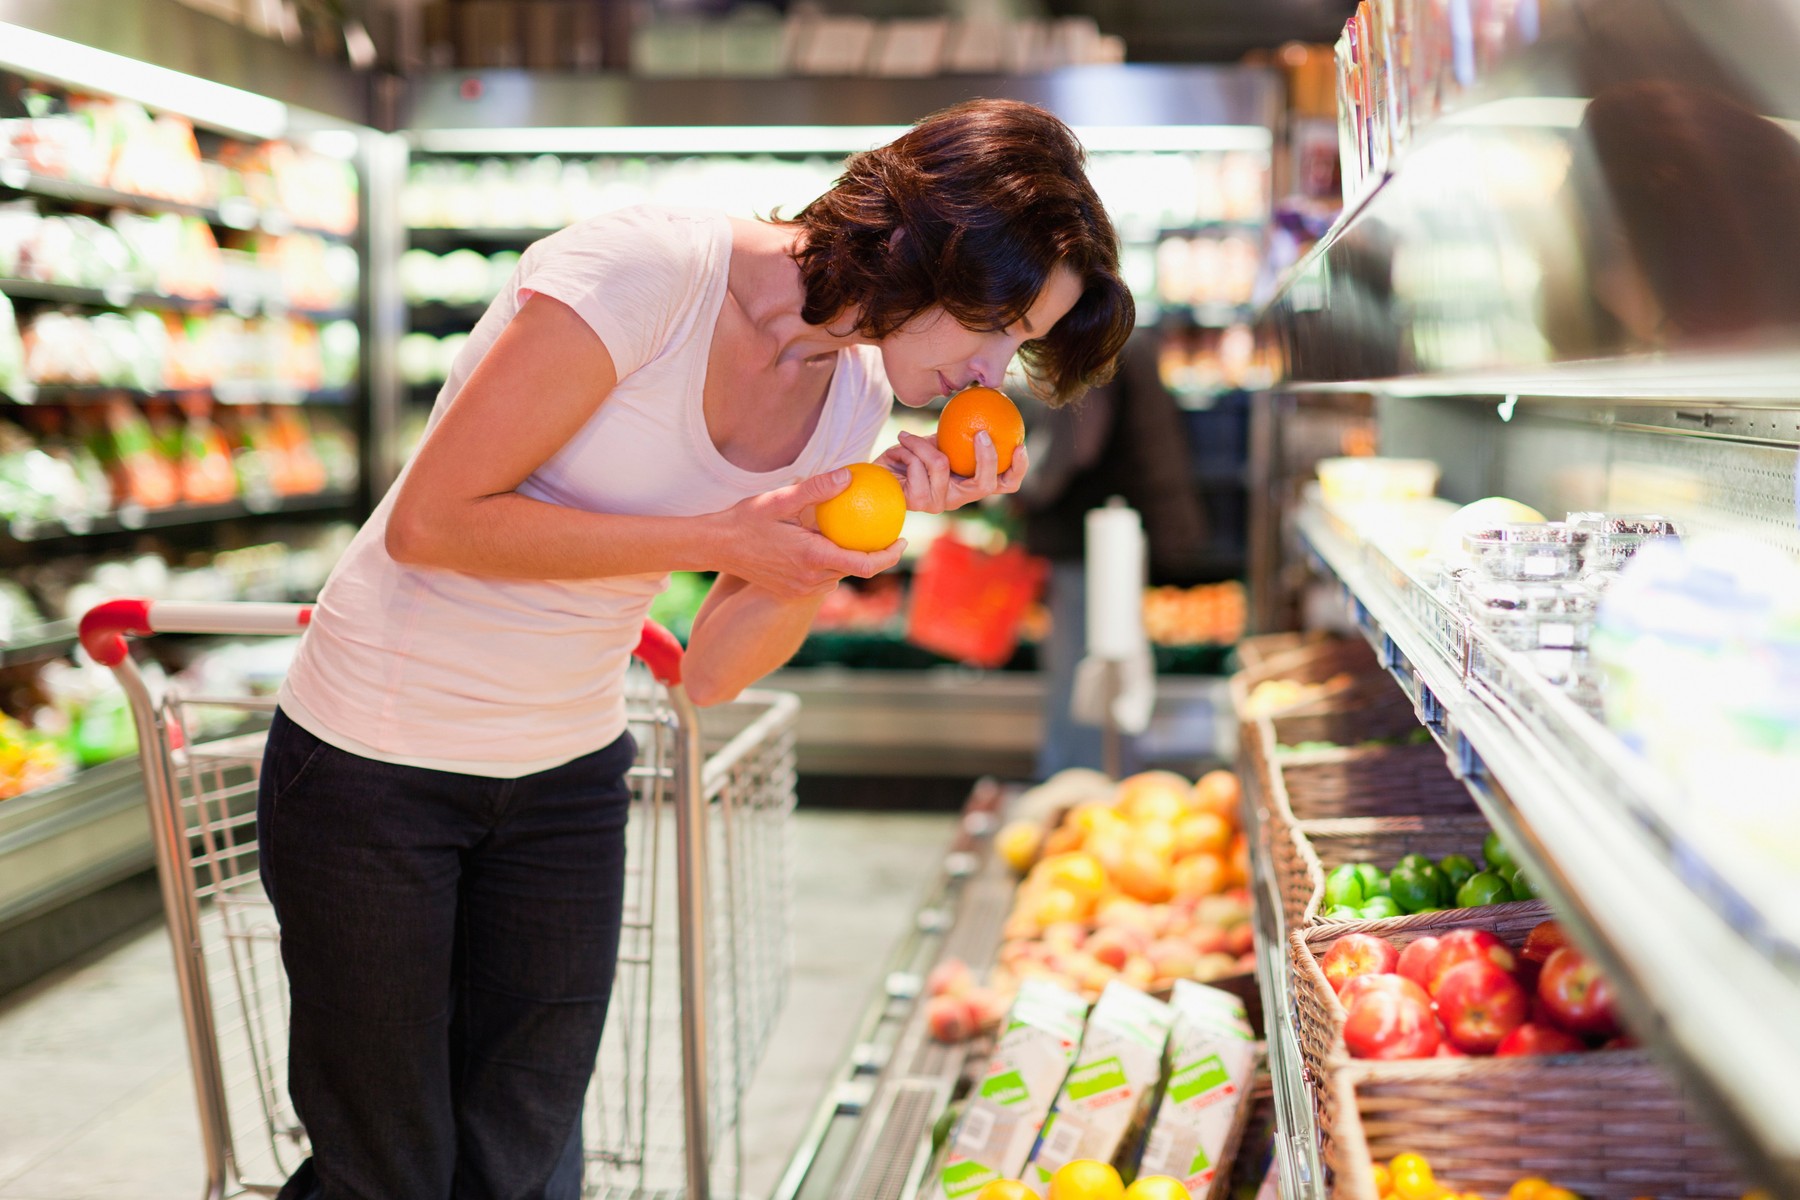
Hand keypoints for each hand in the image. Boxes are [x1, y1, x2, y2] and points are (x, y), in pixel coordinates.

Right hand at [717, 469, 906, 599]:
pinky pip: (822, 580)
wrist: (716, 546)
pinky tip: (830, 544)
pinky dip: (831, 564)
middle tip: (885, 530)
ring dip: (850, 559)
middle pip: (855, 570)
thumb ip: (816, 489)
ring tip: (859, 535)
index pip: (864, 564)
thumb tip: (849, 475)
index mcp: (812, 557)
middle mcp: (810, 579)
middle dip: (874, 554)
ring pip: (839, 575)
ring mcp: (800, 590)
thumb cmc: (746, 519)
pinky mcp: (791, 592)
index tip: (902, 539)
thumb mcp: (780, 499)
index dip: (889, 555)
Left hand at [875, 430, 1028, 513]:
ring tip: (906, 436)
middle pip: (985, 484)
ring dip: (921, 442)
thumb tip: (986, 395)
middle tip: (982, 433)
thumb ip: (961, 427)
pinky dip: (908, 448)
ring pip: (942, 464)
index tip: (1019, 445)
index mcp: (971, 482)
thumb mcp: (939, 436)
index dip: (1019, 469)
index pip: (1007, 484)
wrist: (879, 468)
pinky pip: (919, 466)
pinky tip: (900, 445)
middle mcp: (959, 497)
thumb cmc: (912, 451)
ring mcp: (939, 503)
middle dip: (987, 458)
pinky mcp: (917, 503)